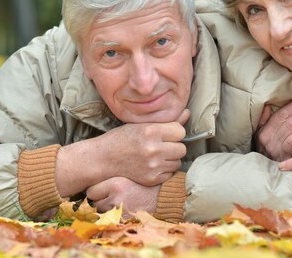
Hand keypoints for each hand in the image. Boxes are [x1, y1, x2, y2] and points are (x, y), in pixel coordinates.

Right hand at [56, 109, 189, 196]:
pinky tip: (153, 164)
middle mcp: (153, 149)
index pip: (180, 131)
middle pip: (182, 148)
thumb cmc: (123, 138)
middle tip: (162, 144)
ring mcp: (152, 166)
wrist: (103, 159)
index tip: (166, 133)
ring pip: (177, 161)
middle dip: (174, 146)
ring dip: (171, 158)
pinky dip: (164, 169)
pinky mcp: (151, 179)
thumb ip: (166, 120)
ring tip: (157, 154)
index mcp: (150, 132)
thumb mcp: (141, 124)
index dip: (174, 132)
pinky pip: (170, 173)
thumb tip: (187, 113)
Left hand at [86, 177, 159, 215]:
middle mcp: (116, 198)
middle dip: (100, 200)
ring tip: (118, 202)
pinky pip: (109, 220)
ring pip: (100, 213)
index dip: (96, 191)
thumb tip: (94, 179)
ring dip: (105, 209)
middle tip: (110, 196)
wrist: (163, 197)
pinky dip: (112, 217)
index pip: (91, 191)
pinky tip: (122, 210)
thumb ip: (112, 177)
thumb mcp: (129, 174)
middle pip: (94, 203)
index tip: (101, 189)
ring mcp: (119, 212)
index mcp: (116, 184)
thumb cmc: (146, 183)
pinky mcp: (123, 221)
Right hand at [254, 97, 291, 160]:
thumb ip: (262, 120)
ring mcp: (277, 148)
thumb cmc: (263, 150)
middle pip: (288, 120)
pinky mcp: (286, 155)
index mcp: (263, 132)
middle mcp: (269, 139)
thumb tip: (268, 106)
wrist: (263, 172)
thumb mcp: (258, 135)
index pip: (280, 115)